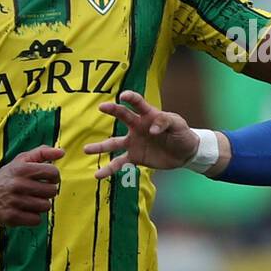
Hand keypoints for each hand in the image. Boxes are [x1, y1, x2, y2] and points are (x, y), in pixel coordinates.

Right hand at [0, 144, 62, 227]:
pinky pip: (36, 220)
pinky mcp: (10, 217)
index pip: (53, 173)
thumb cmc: (4, 177)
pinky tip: (24, 211)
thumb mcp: (20, 160)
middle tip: (37, 191)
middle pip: (52, 191)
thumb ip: (42, 153)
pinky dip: (33, 217)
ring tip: (30, 201)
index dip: (54, 177)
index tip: (48, 179)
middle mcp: (17, 184)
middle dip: (47, 192)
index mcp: (21, 168)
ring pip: (45, 206)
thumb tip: (61, 152)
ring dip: (40, 205)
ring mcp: (14, 202)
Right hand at [84, 91, 198, 178]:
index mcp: (149, 115)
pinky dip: (108, 169)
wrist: (185, 153)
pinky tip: (98, 174)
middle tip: (101, 107)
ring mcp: (134, 142)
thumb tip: (152, 129)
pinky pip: (119, 162)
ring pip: (113, 143)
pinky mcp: (135, 157)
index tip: (123, 96)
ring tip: (86, 149)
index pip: (138, 103)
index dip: (131, 98)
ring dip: (100, 147)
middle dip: (112, 110)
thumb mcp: (178, 124)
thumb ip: (165, 122)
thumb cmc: (182, 134)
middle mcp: (137, 126)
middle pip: (122, 116)